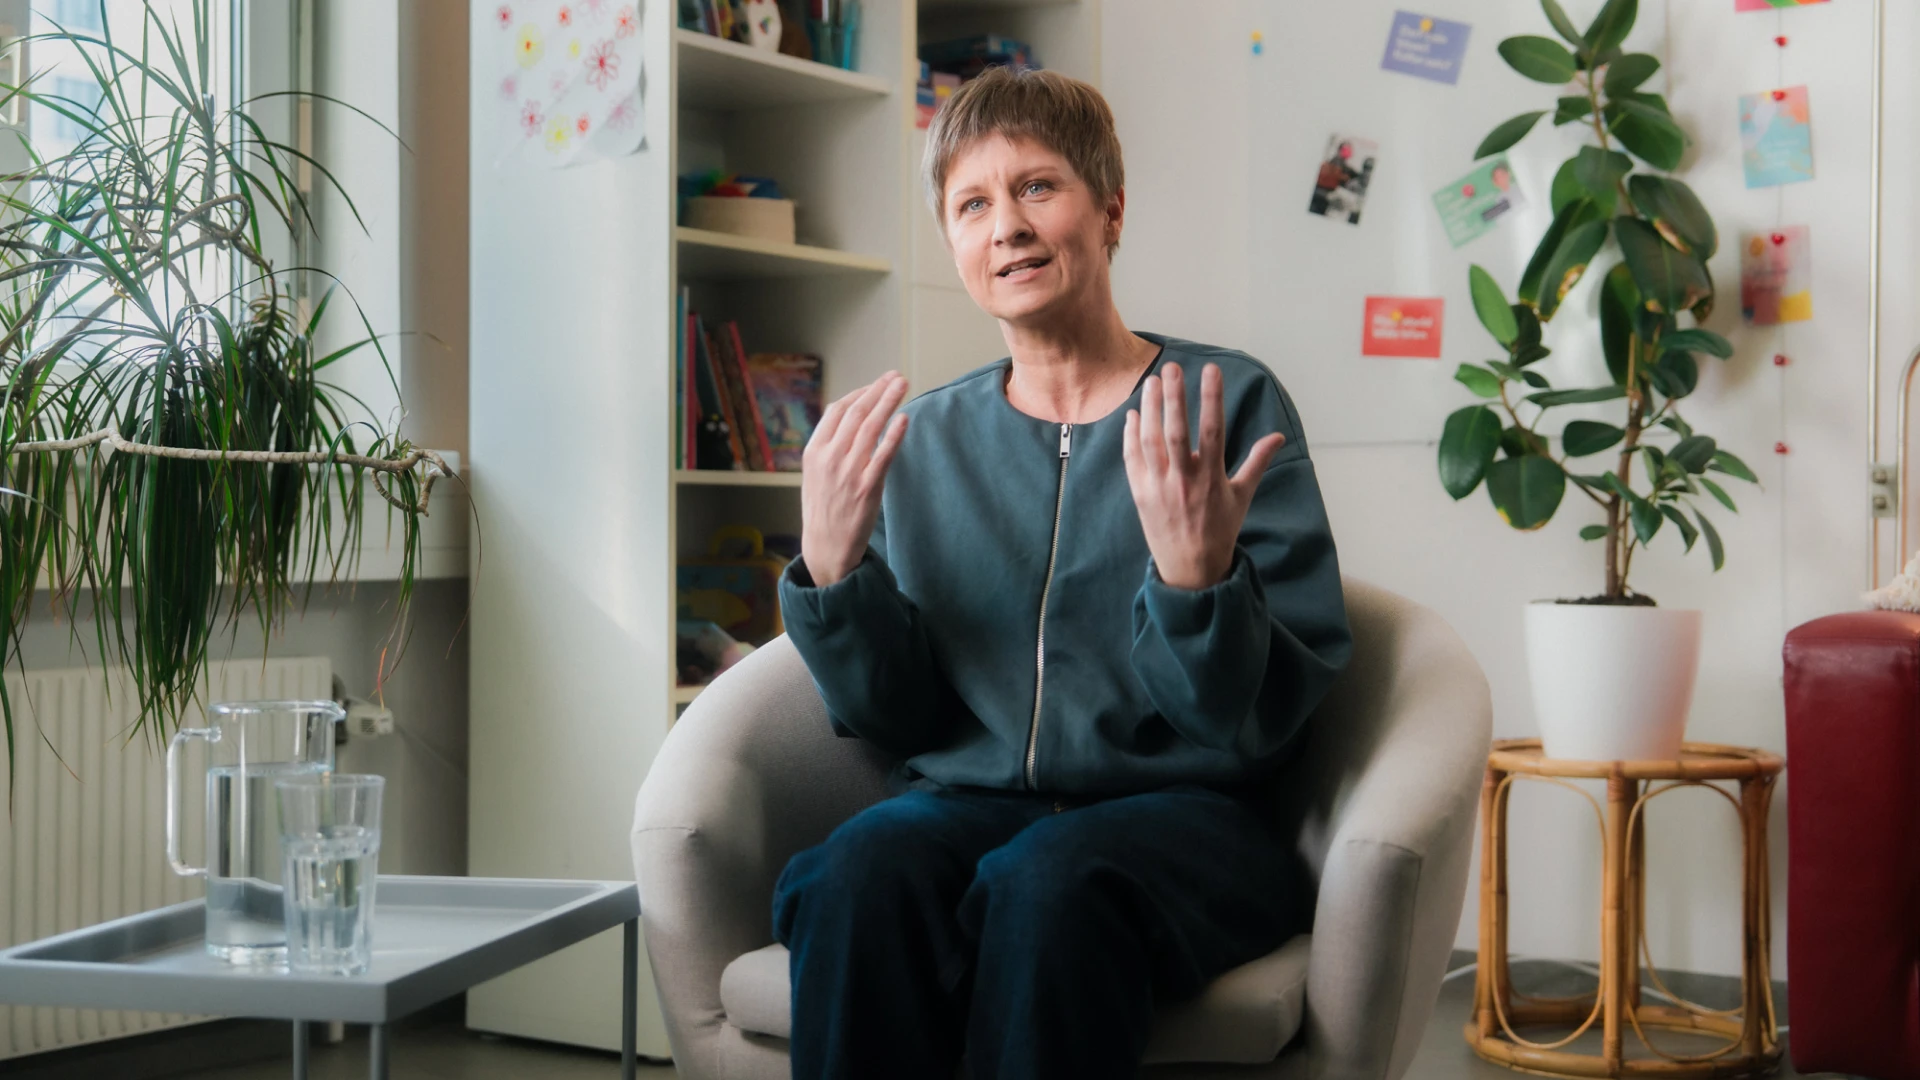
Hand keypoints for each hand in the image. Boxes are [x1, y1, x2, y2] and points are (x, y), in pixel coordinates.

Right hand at [800, 372, 910, 586]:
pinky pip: (883, 455)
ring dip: (888, 401)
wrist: (826, 546)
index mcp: (814, 451)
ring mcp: (848, 472)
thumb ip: (829, 446)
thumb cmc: (824, 509)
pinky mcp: (867, 488)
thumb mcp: (815, 473)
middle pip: (857, 412)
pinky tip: (904, 418)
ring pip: (870, 427)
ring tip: (903, 385)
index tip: (876, 385)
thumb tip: (850, 419)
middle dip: (878, 390)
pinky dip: (894, 434)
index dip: (860, 393)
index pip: (838, 410)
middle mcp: (830, 458)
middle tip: (896, 376)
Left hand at [1121, 363, 1285, 590]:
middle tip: (1172, 368)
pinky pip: (1132, 458)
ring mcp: (1158, 487)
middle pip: (1175, 431)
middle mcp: (1183, 480)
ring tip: (1152, 382)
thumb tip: (1278, 436)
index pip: (1213, 430)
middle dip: (1174, 397)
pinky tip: (1134, 414)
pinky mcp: (1140, 493)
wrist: (1190, 568)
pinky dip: (1131, 435)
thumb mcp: (1242, 496)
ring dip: (1150, 409)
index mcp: (1212, 478)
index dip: (1212, 398)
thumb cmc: (1219, 529)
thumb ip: (1257, 462)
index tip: (1211, 371)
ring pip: (1150, 441)